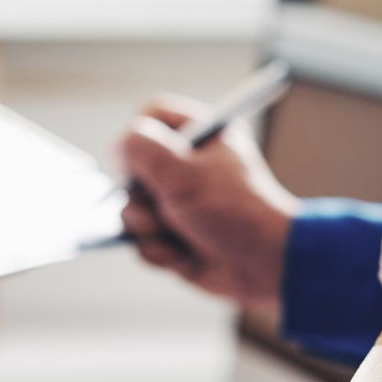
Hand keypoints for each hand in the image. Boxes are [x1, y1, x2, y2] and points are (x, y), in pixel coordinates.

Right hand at [117, 94, 300, 314]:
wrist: (265, 266)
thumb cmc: (233, 211)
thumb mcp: (182, 171)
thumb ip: (141, 148)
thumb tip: (116, 146)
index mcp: (201, 135)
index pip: (152, 115)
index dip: (136, 135)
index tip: (135, 160)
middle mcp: (187, 166)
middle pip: (132, 166)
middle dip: (140, 194)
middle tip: (161, 203)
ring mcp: (179, 202)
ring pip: (132, 209)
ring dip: (148, 227)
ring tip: (177, 234)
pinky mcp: (174, 235)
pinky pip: (142, 240)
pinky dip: (158, 251)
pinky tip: (184, 256)